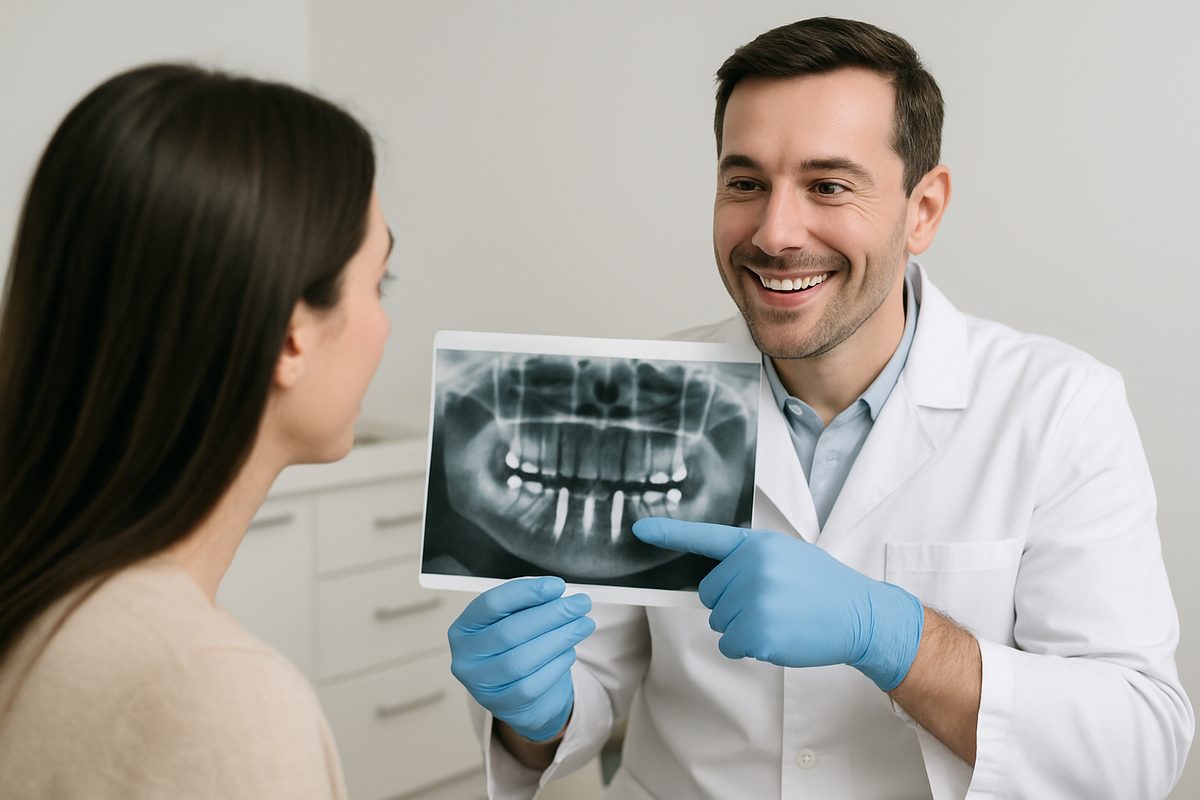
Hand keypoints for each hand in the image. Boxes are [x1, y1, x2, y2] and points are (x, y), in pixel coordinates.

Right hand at [448, 577, 594, 740]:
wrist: (518, 694)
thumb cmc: (516, 647)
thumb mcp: (513, 621)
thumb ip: (527, 605)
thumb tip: (555, 592)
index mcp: (463, 627)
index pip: (491, 604)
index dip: (526, 592)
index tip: (557, 585)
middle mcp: (466, 657)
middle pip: (510, 632)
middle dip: (551, 615)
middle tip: (580, 604)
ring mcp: (481, 685)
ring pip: (522, 660)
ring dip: (559, 638)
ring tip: (584, 624)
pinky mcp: (502, 705)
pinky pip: (533, 685)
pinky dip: (556, 665)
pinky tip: (570, 652)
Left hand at [632, 518, 923, 691]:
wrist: (858, 615)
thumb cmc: (820, 586)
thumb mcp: (785, 554)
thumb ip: (748, 558)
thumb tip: (712, 581)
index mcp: (756, 544)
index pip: (705, 537)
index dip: (668, 534)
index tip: (639, 531)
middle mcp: (751, 568)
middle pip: (709, 592)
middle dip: (731, 601)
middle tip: (770, 602)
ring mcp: (753, 600)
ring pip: (720, 621)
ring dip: (742, 626)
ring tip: (779, 618)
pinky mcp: (757, 631)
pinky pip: (731, 644)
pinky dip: (748, 647)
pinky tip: (777, 637)